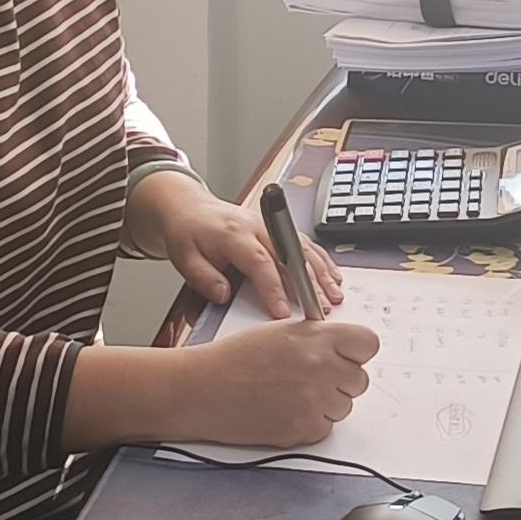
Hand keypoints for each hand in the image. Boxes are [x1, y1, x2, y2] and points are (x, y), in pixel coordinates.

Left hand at [129, 166, 341, 312]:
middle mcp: (257, 227)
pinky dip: (322, 260)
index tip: (283, 312)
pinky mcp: (278, 229)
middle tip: (322, 308)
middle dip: (310, 284)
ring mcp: (270, 227)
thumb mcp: (184, 258)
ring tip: (335, 295)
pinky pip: (305, 243)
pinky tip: (333, 276)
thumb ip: (203, 278)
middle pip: (291, 256)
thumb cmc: (188, 233)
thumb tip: (223, 295)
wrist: (190, 207)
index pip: (260, 263)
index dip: (274, 289)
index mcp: (234, 234)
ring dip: (322, 273)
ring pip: (304, 249)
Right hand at [187, 314, 379, 449]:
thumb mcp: (281, 331)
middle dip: (340, 380)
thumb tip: (344, 350)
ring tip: (290, 393)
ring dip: (325, 403)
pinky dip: (310, 423)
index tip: (345, 356)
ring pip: (344, 406)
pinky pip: (326, 427)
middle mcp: (321, 367)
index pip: (369, 344)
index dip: (356, 352)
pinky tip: (284, 410)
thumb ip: (318, 338)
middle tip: (309, 378)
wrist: (204, 390)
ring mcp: (315, 400)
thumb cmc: (235, 359)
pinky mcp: (305, 429)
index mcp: (317, 337)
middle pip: (360, 379)